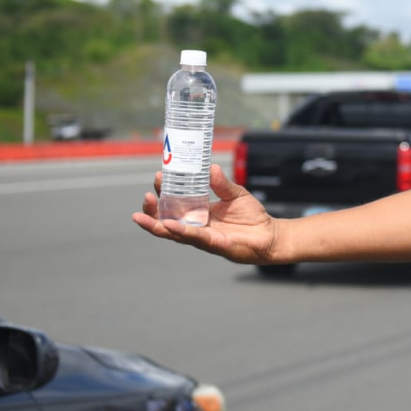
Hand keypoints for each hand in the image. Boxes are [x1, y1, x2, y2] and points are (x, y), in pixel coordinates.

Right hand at [133, 164, 283, 264]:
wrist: (269, 235)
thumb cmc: (252, 216)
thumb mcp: (235, 194)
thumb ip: (221, 183)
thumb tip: (210, 167)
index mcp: (199, 212)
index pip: (175, 202)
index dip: (164, 191)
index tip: (158, 176)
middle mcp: (196, 225)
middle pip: (166, 219)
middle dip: (152, 209)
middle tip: (146, 195)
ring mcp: (201, 236)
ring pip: (172, 232)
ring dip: (156, 223)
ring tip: (141, 215)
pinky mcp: (212, 243)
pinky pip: (192, 237)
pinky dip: (180, 231)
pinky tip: (168, 225)